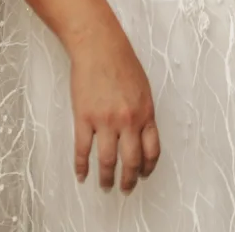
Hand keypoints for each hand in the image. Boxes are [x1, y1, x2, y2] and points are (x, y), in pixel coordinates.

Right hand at [68, 28, 160, 192]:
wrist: (99, 46)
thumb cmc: (121, 61)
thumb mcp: (143, 87)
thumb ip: (142, 112)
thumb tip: (141, 134)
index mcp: (145, 112)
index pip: (152, 150)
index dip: (148, 167)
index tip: (144, 174)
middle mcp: (128, 120)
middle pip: (132, 162)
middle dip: (129, 180)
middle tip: (125, 188)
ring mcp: (106, 121)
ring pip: (108, 161)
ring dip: (107, 179)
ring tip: (105, 186)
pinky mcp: (85, 118)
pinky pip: (83, 150)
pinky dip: (82, 167)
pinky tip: (82, 174)